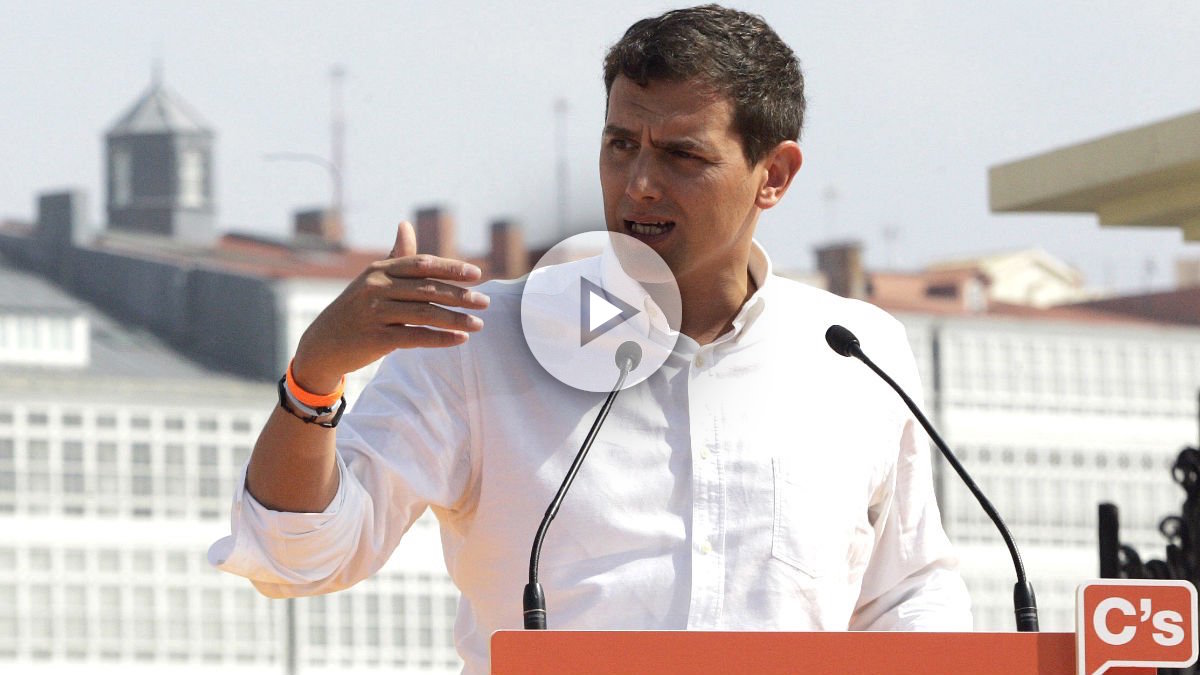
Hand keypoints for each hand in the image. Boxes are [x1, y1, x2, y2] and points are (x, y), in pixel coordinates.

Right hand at [290, 221, 488, 391]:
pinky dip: (440, 338)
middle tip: (485, 302)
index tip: (476, 274)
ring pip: (424, 314)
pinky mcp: (375, 339)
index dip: (451, 268)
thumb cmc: (356, 308)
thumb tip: (405, 224)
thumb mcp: (372, 279)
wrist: (323, 344)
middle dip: (460, 295)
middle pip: (427, 289)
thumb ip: (395, 256)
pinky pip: (415, 337)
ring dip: (455, 319)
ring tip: (479, 324)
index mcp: (379, 270)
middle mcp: (376, 288)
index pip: (422, 265)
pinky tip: (460, 339)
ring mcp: (374, 313)